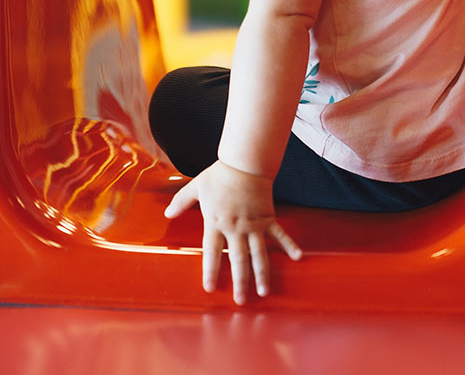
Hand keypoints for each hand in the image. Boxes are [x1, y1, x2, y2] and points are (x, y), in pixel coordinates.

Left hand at [164, 160, 302, 304]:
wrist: (245, 162)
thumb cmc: (220, 175)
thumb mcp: (196, 186)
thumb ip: (181, 201)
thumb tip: (167, 214)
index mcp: (216, 222)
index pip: (212, 252)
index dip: (211, 270)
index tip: (210, 288)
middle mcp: (235, 227)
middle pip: (238, 260)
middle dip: (240, 282)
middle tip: (240, 301)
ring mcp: (254, 224)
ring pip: (259, 254)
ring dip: (262, 274)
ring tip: (264, 292)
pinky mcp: (268, 218)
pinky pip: (279, 235)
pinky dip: (289, 245)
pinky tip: (298, 258)